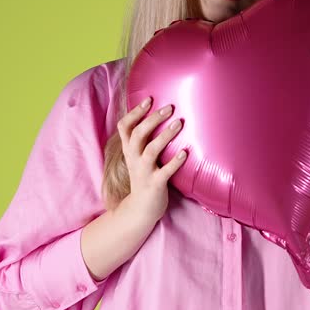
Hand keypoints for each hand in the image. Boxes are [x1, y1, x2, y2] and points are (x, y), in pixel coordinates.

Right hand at [116, 97, 186, 224]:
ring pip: (150, 150)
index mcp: (129, 151)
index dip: (134, 112)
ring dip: (164, 136)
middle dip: (152, 119)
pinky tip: (185, 153)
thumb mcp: (138, 158)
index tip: (148, 99)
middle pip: (138, 134)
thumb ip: (143, 141)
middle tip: (169, 107)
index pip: (124, 127)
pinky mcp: (155, 185)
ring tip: (178, 123)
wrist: (140, 209)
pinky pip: (165, 172)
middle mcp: (134, 159)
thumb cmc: (144, 178)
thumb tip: (159, 117)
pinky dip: (175, 162)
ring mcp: (143, 172)